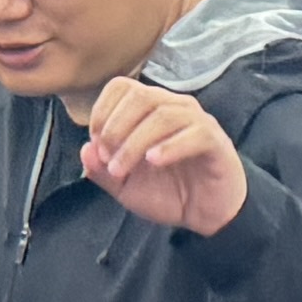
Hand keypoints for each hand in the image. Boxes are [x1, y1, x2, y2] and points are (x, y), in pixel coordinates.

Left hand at [79, 76, 247, 237]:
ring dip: (134, 143)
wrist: (207, 215)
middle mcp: (173, 107)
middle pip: (140, 96)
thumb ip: (103, 171)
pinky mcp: (215, 141)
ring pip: (163, 115)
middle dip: (115, 129)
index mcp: (150, 109)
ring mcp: (196, 121)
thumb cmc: (169, 193)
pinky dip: (169, 146)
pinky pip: (194, 133)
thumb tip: (86, 150)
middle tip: (108, 160)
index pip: (122, 86)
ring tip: (122, 170)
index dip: (102, 111)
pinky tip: (154, 161)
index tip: (96, 145)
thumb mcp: (125, 188)